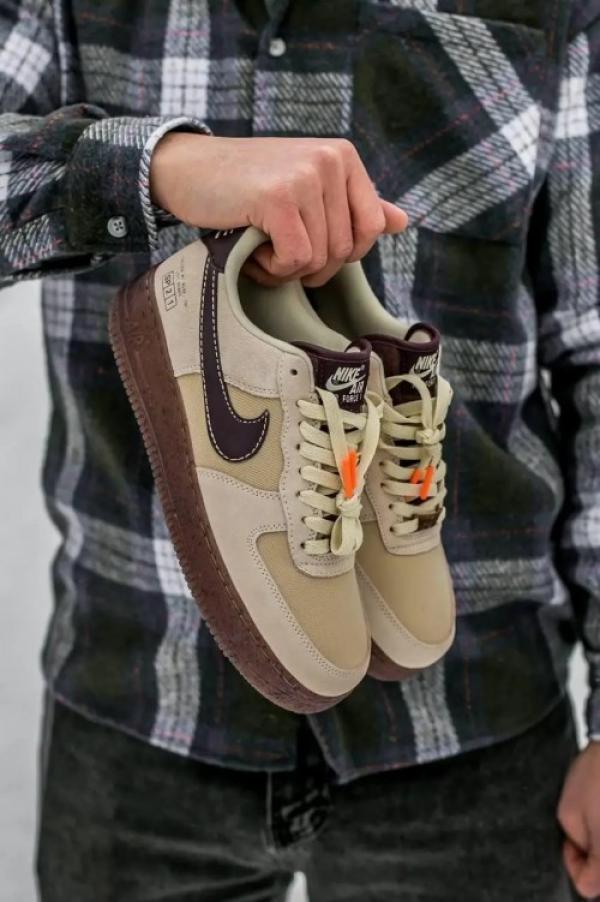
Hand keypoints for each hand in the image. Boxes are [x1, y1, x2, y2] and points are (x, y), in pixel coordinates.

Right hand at [149, 133, 407, 286]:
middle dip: (310, 266)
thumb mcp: (305, 189)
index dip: (343, 253)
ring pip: (320, 259)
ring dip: (286, 269)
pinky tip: (252, 247)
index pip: (372, 228)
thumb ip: (353, 205)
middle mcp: (330, 160)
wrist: (187, 170)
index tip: (309, 243)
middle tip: (276, 247)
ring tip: (260, 244)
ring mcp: (305, 177)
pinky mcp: (279, 198)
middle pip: (344, 251)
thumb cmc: (246, 186)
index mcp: (343, 157)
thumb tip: (402, 221)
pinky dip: (272, 268)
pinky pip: (296, 260)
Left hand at [557, 741, 599, 898]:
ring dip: (599, 842)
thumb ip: (575, 842)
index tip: (569, 842)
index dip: (571, 863)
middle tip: (584, 829)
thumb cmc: (594, 777)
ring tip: (596, 816)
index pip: (587, 886)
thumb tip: (581, 853)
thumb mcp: (569, 813)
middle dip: (590, 855)